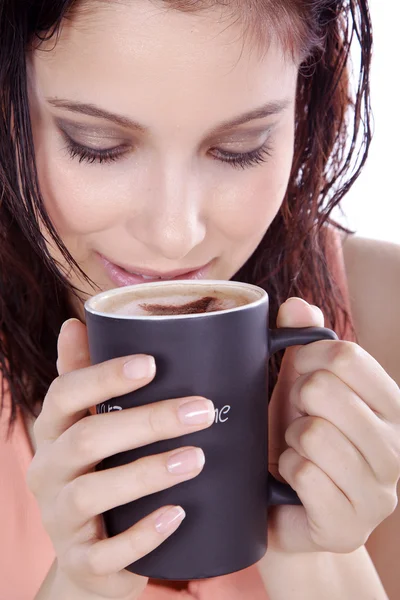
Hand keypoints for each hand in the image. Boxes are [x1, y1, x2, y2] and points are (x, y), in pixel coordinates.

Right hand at [27, 318, 213, 598]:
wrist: (90, 554)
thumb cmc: (98, 471)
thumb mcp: (87, 423)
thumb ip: (86, 378)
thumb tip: (76, 322)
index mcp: (53, 430)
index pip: (65, 393)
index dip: (104, 376)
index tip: (152, 363)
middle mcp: (48, 470)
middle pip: (87, 439)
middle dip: (146, 422)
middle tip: (202, 411)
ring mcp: (60, 519)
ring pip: (92, 494)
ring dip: (147, 473)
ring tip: (197, 459)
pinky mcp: (81, 563)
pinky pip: (106, 554)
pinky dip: (143, 534)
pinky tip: (178, 515)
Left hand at [268, 298, 399, 553]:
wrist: (282, 507)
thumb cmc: (294, 439)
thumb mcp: (299, 385)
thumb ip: (302, 341)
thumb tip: (297, 306)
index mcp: (392, 406)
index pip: (347, 355)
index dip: (307, 359)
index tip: (300, 376)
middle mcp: (398, 448)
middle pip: (326, 390)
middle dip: (297, 403)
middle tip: (299, 422)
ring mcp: (379, 493)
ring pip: (312, 433)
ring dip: (290, 441)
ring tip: (297, 452)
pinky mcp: (350, 527)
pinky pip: (303, 474)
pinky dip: (286, 471)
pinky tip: (293, 482)